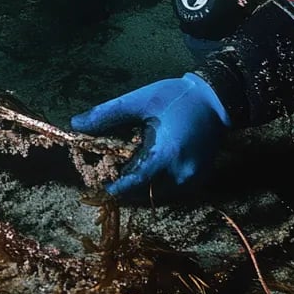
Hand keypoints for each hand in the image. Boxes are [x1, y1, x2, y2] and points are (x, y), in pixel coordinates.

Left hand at [69, 73, 229, 197]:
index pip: (136, 182)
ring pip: (158, 195)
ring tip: (127, 171)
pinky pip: (171, 191)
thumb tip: (76, 124)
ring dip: (141, 188)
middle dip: (127, 188)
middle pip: (145, 193)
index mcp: (168, 154)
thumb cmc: (177, 97)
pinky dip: (156, 185)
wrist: (217, 99)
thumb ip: (108, 114)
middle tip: (110, 175)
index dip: (117, 187)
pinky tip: (147, 169)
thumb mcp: (141, 101)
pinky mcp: (199, 180)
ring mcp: (193, 180)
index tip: (101, 186)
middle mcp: (182, 174)